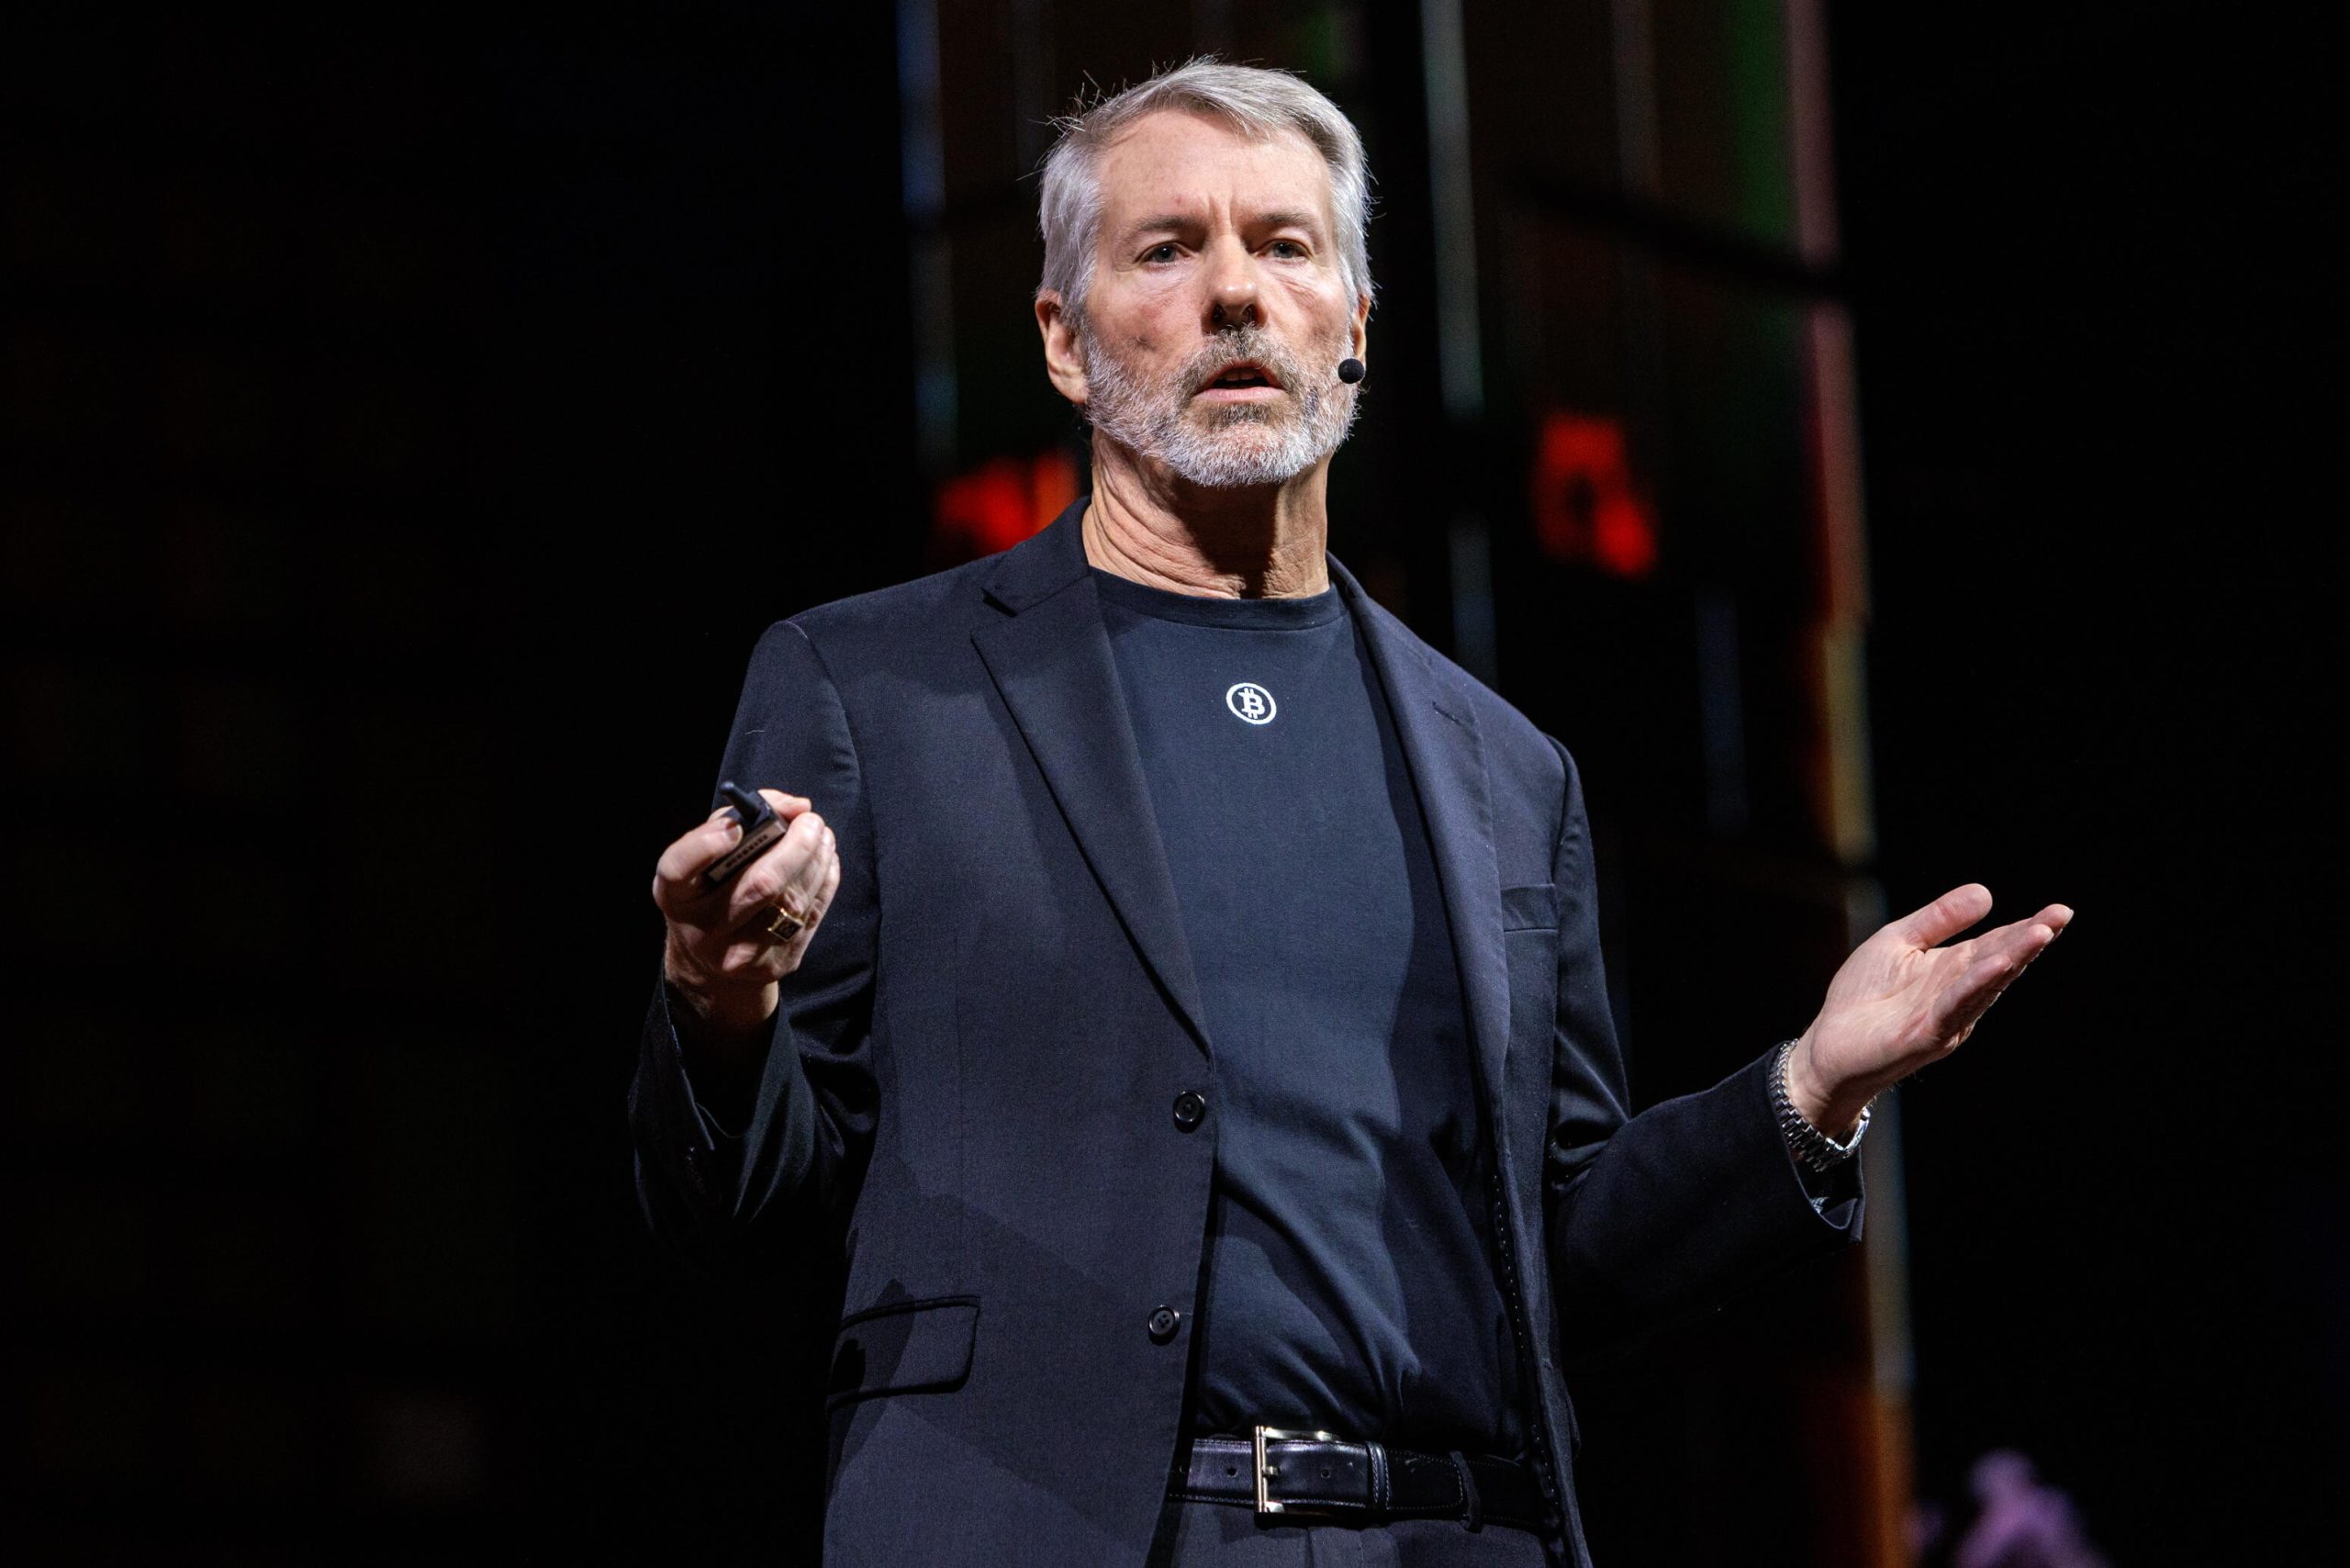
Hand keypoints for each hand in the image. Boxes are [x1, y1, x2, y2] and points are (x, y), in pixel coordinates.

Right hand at [651, 789, 840, 1048]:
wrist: (712, 960)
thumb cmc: (710, 890)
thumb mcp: (705, 854)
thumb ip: (742, 817)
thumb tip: (796, 807)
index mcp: (676, 894)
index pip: (678, 869)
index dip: (706, 846)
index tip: (734, 828)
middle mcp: (704, 929)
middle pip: (759, 885)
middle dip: (796, 846)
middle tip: (811, 820)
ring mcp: (743, 953)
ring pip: (795, 899)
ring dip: (817, 859)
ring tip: (821, 835)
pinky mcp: (777, 964)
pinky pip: (813, 914)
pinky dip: (825, 879)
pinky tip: (825, 860)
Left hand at [1788, 884, 2072, 1136]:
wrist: (1829, 1046)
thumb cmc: (1863, 995)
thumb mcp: (1899, 941)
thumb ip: (1939, 919)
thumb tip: (1987, 893)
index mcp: (1953, 969)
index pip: (1997, 945)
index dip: (2027, 929)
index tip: (2061, 911)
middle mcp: (1958, 993)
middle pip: (2000, 962)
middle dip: (2030, 940)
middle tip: (2061, 916)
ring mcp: (1946, 1016)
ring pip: (1985, 984)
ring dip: (2013, 958)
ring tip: (2040, 933)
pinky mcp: (1926, 1035)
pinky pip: (1955, 1006)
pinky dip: (1977, 985)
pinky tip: (1997, 966)